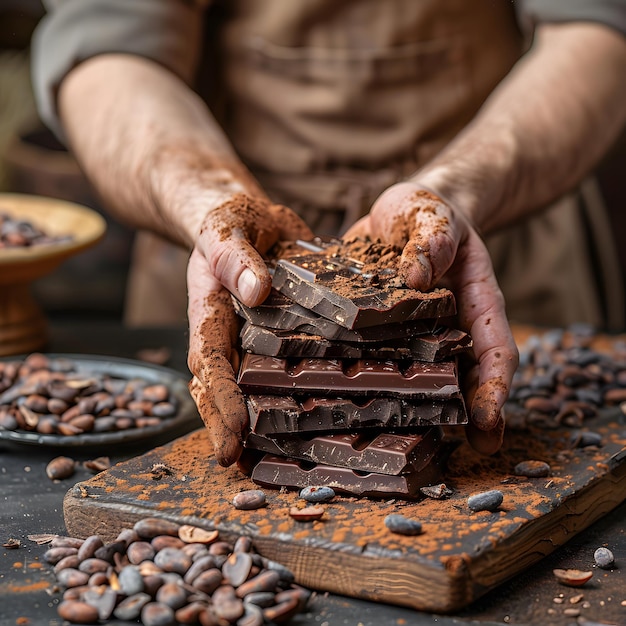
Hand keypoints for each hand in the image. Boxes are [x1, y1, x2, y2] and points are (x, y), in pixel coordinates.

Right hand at [187, 194, 312, 464]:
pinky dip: (290, 395)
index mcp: (210, 313)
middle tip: (244, 470)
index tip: (235, 435)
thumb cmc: (230, 222)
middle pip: (222, 389)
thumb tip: (255, 291)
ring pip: (249, 387)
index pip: (211, 362)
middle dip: (230, 428)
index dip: (222, 400)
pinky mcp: (278, 338)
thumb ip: (234, 257)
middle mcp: (228, 335)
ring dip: (259, 422)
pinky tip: (311, 417)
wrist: (245, 220)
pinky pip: (281, 369)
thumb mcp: (228, 228)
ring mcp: (252, 340)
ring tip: (278, 460)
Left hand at [345, 182, 518, 453]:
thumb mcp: (434, 214)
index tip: (488, 425)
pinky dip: (359, 383)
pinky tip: (334, 401)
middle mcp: (445, 330)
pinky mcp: (375, 335)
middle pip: (458, 380)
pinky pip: (370, 361)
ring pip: (412, 381)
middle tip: (438, 453)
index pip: (496, 352)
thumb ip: (433, 237)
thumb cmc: (426, 213)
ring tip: (384, 442)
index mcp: (475, 305)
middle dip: (454, 417)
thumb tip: (418, 274)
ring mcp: (410, 337)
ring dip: (405, 412)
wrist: (399, 214)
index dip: (495, 391)